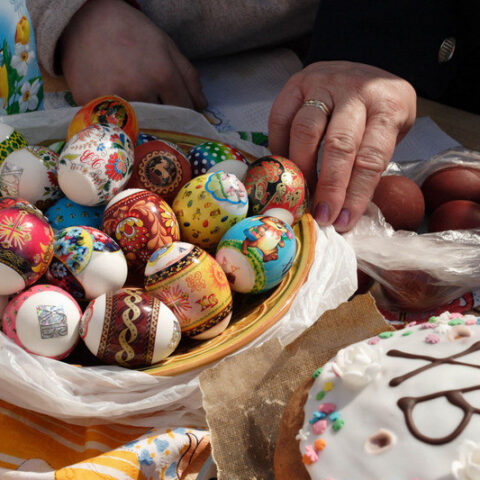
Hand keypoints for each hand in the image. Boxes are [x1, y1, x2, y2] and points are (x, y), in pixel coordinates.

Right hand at [58, 0, 206, 108]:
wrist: (84, 19)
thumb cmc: (132, 33)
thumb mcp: (167, 47)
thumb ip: (188, 78)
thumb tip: (202, 106)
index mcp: (162, 75)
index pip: (182, 112)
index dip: (183, 116)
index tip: (179, 117)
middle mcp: (139, 89)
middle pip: (160, 122)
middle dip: (161, 120)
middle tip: (154, 112)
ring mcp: (114, 97)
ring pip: (135, 125)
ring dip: (137, 122)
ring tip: (131, 106)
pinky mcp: (89, 102)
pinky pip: (108, 121)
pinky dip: (112, 117)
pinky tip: (110, 103)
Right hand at [268, 61, 415, 231]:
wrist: (366, 75)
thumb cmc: (379, 112)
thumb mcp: (391, 133)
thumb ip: (369, 163)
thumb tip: (344, 209)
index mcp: (387, 107)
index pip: (371, 158)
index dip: (355, 194)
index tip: (343, 221)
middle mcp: (355, 91)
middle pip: (339, 145)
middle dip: (328, 186)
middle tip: (320, 215)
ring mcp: (324, 84)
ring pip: (305, 130)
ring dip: (300, 168)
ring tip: (300, 193)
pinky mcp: (297, 83)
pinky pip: (280, 118)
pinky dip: (279, 146)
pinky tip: (285, 165)